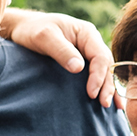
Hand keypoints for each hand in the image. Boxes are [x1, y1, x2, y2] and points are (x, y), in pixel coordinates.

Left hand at [2, 8, 119, 107]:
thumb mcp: (44, 37)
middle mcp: (91, 43)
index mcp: (87, 33)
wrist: (23, 28)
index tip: (91, 93)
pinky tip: (105, 100)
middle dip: (108, 85)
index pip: (100, 56)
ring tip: (112, 107)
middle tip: (104, 105)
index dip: (98, 76)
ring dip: (108, 89)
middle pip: (107, 65)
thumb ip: (61, 51)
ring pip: (105, 71)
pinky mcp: (82, 62)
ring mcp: (88, 52)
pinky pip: (96, 74)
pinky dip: (102, 87)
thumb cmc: (32, 30)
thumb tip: (79, 68)